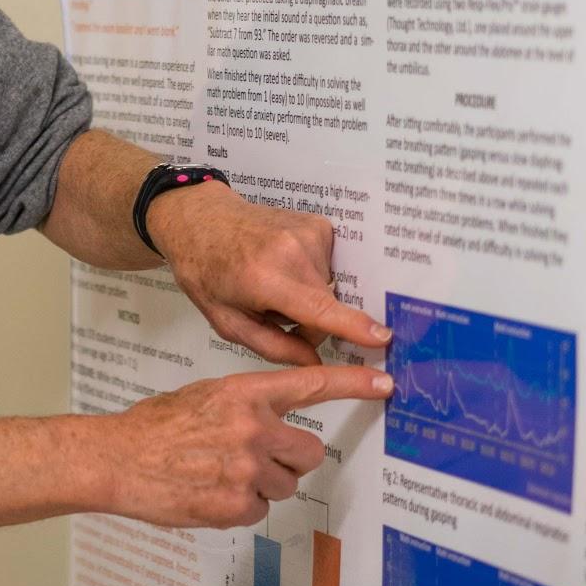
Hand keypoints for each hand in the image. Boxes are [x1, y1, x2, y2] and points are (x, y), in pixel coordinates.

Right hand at [97, 365, 392, 527]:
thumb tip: (276, 421)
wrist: (119, 458)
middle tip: (259, 458)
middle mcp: (254, 427)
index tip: (384, 381)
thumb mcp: (206, 395)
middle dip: (292, 459)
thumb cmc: (157, 426)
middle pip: (310, 452)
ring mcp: (248, 468)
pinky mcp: (237, 504)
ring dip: (263, 485)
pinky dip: (240, 507)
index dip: (354, 383)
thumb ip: (247, 405)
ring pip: (286, 485)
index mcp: (246, 393)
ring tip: (221, 475)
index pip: (312, 384)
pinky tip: (210, 493)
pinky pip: (260, 510)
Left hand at [147, 181, 390, 365]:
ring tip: (274, 285)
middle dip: (309, 322)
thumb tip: (316, 364)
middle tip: (273, 314)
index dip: (352, 326)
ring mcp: (309, 232)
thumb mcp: (228, 322)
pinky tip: (284, 267)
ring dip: (308, 297)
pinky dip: (310, 275)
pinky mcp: (319, 224)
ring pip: (328, 288)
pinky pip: (328, 267)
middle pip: (326, 306)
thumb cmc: (207, 273)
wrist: (202, 221)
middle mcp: (292, 250)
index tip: (383, 337)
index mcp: (264, 277)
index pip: (318, 308)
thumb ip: (273, 347)